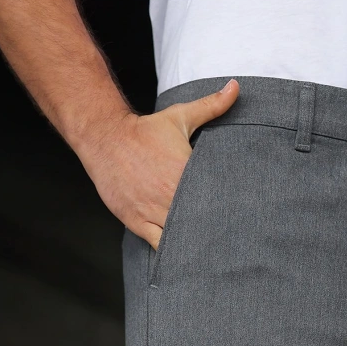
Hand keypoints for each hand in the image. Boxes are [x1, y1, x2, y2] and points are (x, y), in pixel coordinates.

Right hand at [78, 79, 239, 248]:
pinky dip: (173, 253)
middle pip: (201, 224)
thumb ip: (211, 106)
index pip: (216, 200)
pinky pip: (161, 247)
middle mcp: (170, 197)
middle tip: (232, 242)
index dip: (229, 212)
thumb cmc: (144, 130)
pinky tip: (186, 258)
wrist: (105, 138)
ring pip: (181, 240)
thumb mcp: (179, 116)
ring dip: (195, 246)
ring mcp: (153, 212)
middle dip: (215, 233)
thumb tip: (236, 87)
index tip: (241, 218)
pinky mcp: (137, 223)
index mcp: (185, 173)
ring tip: (211, 254)